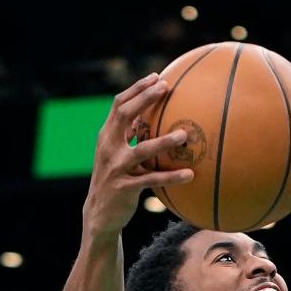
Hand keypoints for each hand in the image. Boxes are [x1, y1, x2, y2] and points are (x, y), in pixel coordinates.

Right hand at [82, 73, 193, 236]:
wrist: (101, 213)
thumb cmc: (117, 179)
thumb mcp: (120, 155)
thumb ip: (131, 137)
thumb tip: (155, 118)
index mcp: (107, 136)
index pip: (119, 106)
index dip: (137, 90)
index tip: (156, 77)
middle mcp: (108, 148)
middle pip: (125, 116)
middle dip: (145, 99)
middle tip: (166, 88)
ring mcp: (115, 167)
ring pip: (141, 150)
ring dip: (164, 142)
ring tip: (183, 136)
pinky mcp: (124, 188)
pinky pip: (151, 180)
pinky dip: (171, 177)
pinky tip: (190, 175)